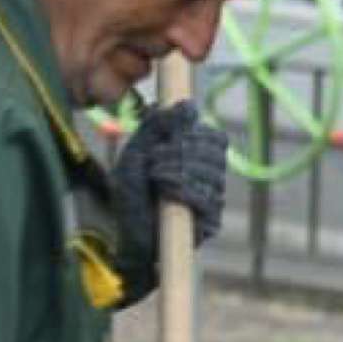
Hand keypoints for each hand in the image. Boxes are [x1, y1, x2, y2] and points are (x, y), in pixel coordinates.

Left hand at [108, 92, 228, 244]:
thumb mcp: (137, 152)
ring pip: (213, 172)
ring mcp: (212, 200)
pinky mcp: (210, 223)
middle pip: (216, 150)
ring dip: (179, 167)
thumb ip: (157, 125)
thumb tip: (187, 104)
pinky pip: (207, 198)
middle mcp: (210, 178)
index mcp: (197, 158)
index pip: (214, 137)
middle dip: (183, 148)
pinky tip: (164, 190)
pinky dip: (184, 189)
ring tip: (154, 175)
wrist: (126, 237)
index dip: (193, 132)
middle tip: (154, 158)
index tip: (164, 138)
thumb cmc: (131, 195)